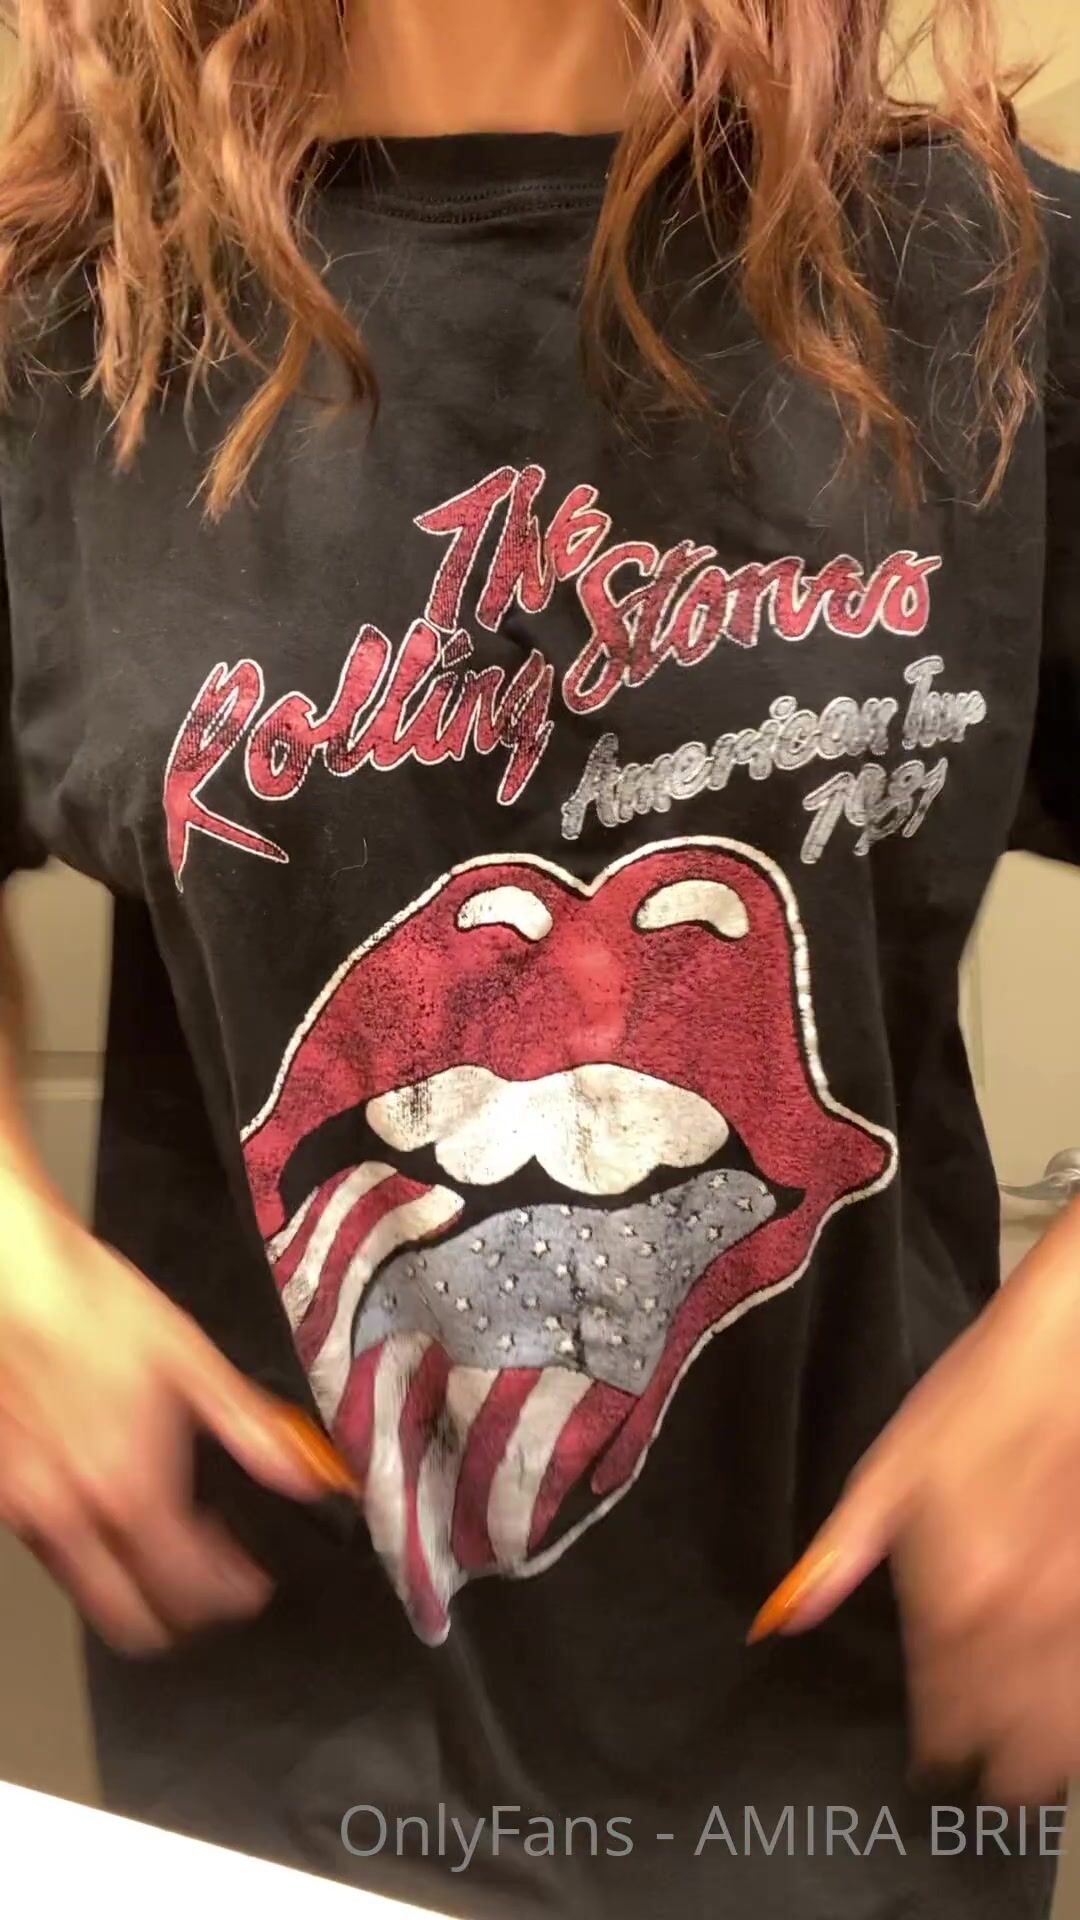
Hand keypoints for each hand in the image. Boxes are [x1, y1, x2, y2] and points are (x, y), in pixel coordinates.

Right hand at [0, 1177, 358, 1654]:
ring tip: (166, 1544)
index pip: (190, 1590)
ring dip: (132, 1588)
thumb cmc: (96, 1310)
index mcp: (132, 1489)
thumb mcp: (192, 1360)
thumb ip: (251, 1427)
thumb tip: (306, 1473)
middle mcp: (77, 1517)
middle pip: (133, 1623)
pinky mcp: (3, 1492)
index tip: (251, 1584)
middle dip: (181, 1616)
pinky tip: (109, 1507)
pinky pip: (51, 1553)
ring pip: (88, 1594)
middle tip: (212, 1585)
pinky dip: (89, 1552)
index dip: (232, 1596)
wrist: (12, 1281)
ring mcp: (30, 1511)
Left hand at [749, 1201, 1079, 1802]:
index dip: (937, 1748)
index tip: (930, 1762)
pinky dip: (1075, 1710)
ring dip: (1041, 1753)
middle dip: (993, 1766)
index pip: (945, 1714)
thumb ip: (839, 1555)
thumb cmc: (970, 1403)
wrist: (1062, 1355)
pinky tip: (1063, 1711)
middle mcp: (1024, 1620)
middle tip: (977, 1773)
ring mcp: (1078, 1612)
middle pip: (1015, 1744)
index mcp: (956, 1595)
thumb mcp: (887, 1470)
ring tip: (1022, 1766)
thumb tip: (782, 1621)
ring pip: (1067, 1731)